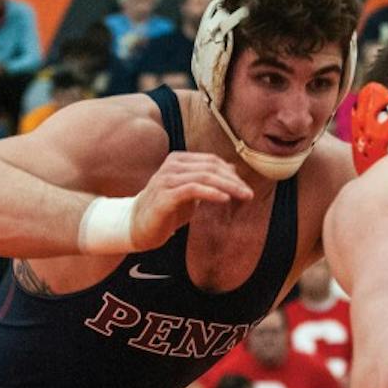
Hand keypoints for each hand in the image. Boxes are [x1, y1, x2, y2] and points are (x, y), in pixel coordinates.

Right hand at [129, 151, 253, 250]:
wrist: (138, 227)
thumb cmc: (167, 209)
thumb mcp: (191, 192)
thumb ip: (208, 179)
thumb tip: (232, 168)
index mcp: (178, 160)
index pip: (211, 161)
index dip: (231, 173)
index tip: (245, 187)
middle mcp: (171, 166)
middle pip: (210, 167)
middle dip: (233, 180)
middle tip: (249, 194)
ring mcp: (166, 180)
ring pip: (204, 177)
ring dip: (228, 187)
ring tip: (243, 196)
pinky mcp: (164, 196)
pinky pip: (192, 189)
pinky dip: (211, 193)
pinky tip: (225, 200)